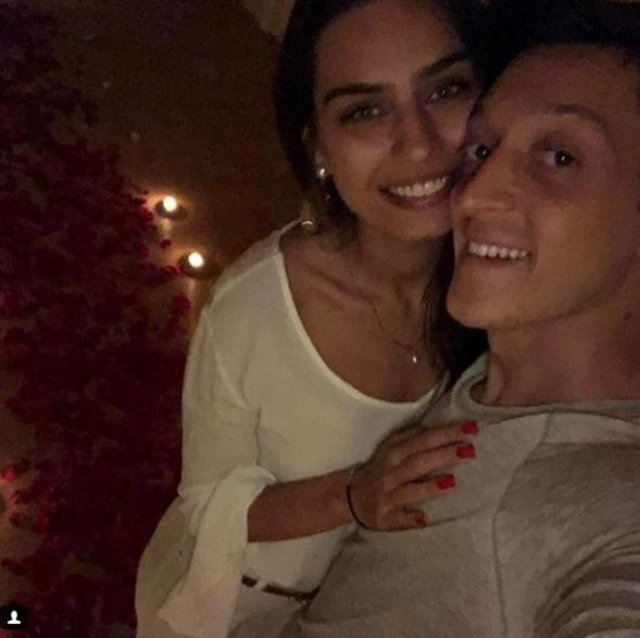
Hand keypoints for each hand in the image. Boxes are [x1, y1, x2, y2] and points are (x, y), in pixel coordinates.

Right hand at [347, 421, 477, 530]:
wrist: (350, 496)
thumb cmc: (378, 470)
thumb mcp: (389, 449)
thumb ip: (407, 437)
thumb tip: (429, 427)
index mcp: (393, 453)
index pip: (423, 440)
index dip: (446, 433)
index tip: (470, 428)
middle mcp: (390, 473)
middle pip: (419, 462)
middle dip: (443, 455)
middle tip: (470, 449)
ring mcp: (387, 496)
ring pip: (408, 490)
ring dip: (429, 486)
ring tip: (452, 481)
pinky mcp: (383, 517)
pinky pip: (397, 519)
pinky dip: (409, 518)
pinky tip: (423, 519)